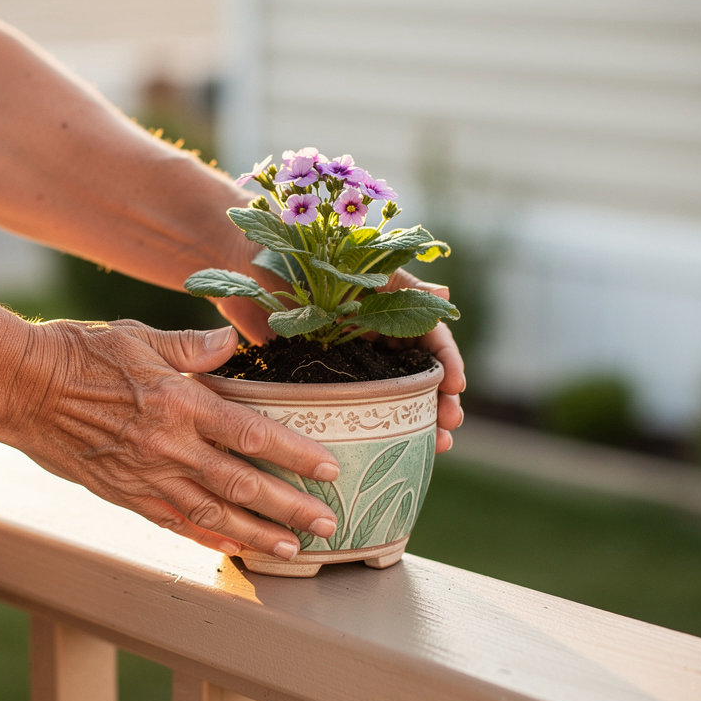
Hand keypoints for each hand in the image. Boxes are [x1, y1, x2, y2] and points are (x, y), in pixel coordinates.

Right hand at [4, 320, 339, 559]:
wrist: (22, 388)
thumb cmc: (82, 353)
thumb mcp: (141, 336)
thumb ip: (191, 346)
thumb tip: (232, 342)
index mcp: (180, 403)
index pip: (253, 433)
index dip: (296, 455)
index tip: (329, 470)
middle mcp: (169, 447)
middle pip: (242, 485)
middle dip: (290, 508)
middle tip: (328, 524)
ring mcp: (147, 477)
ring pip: (214, 515)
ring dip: (258, 534)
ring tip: (293, 548)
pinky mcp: (126, 495)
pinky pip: (174, 524)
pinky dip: (208, 540)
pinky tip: (235, 549)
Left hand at [217, 269, 464, 454]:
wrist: (245, 263)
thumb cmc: (304, 252)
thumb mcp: (358, 264)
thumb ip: (399, 283)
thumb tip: (446, 297)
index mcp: (392, 308)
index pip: (431, 340)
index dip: (448, 363)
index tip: (454, 386)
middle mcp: (376, 337)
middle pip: (419, 376)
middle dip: (439, 403)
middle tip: (448, 426)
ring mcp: (350, 360)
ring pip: (392, 397)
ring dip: (416, 421)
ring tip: (433, 445)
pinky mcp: (320, 377)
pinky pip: (351, 405)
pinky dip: (371, 427)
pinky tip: (386, 448)